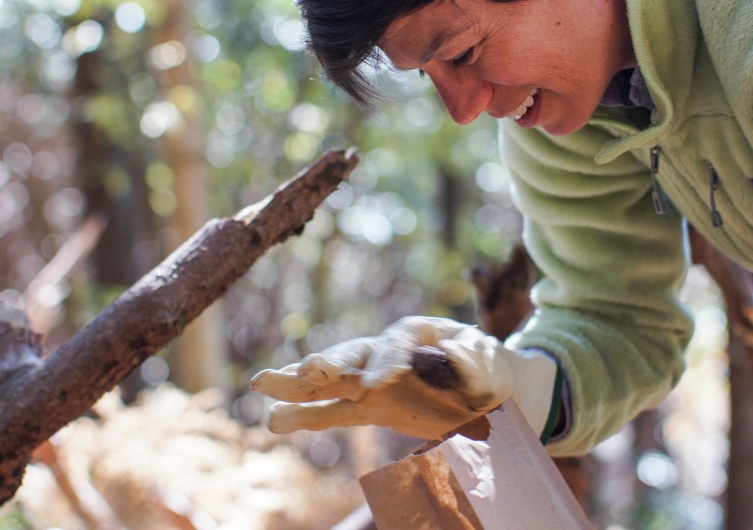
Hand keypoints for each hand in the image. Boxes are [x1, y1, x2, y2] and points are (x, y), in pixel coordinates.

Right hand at [250, 316, 559, 440]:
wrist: (490, 391)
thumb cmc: (489, 366)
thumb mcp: (490, 356)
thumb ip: (473, 357)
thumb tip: (454, 356)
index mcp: (416, 332)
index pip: (396, 343)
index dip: (385, 362)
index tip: (376, 385)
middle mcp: (386, 352)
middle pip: (352, 354)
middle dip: (329, 362)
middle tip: (307, 370)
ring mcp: (372, 381)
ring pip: (330, 381)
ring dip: (298, 383)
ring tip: (261, 384)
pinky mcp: (370, 407)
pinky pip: (333, 413)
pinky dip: (305, 416)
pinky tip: (273, 419)